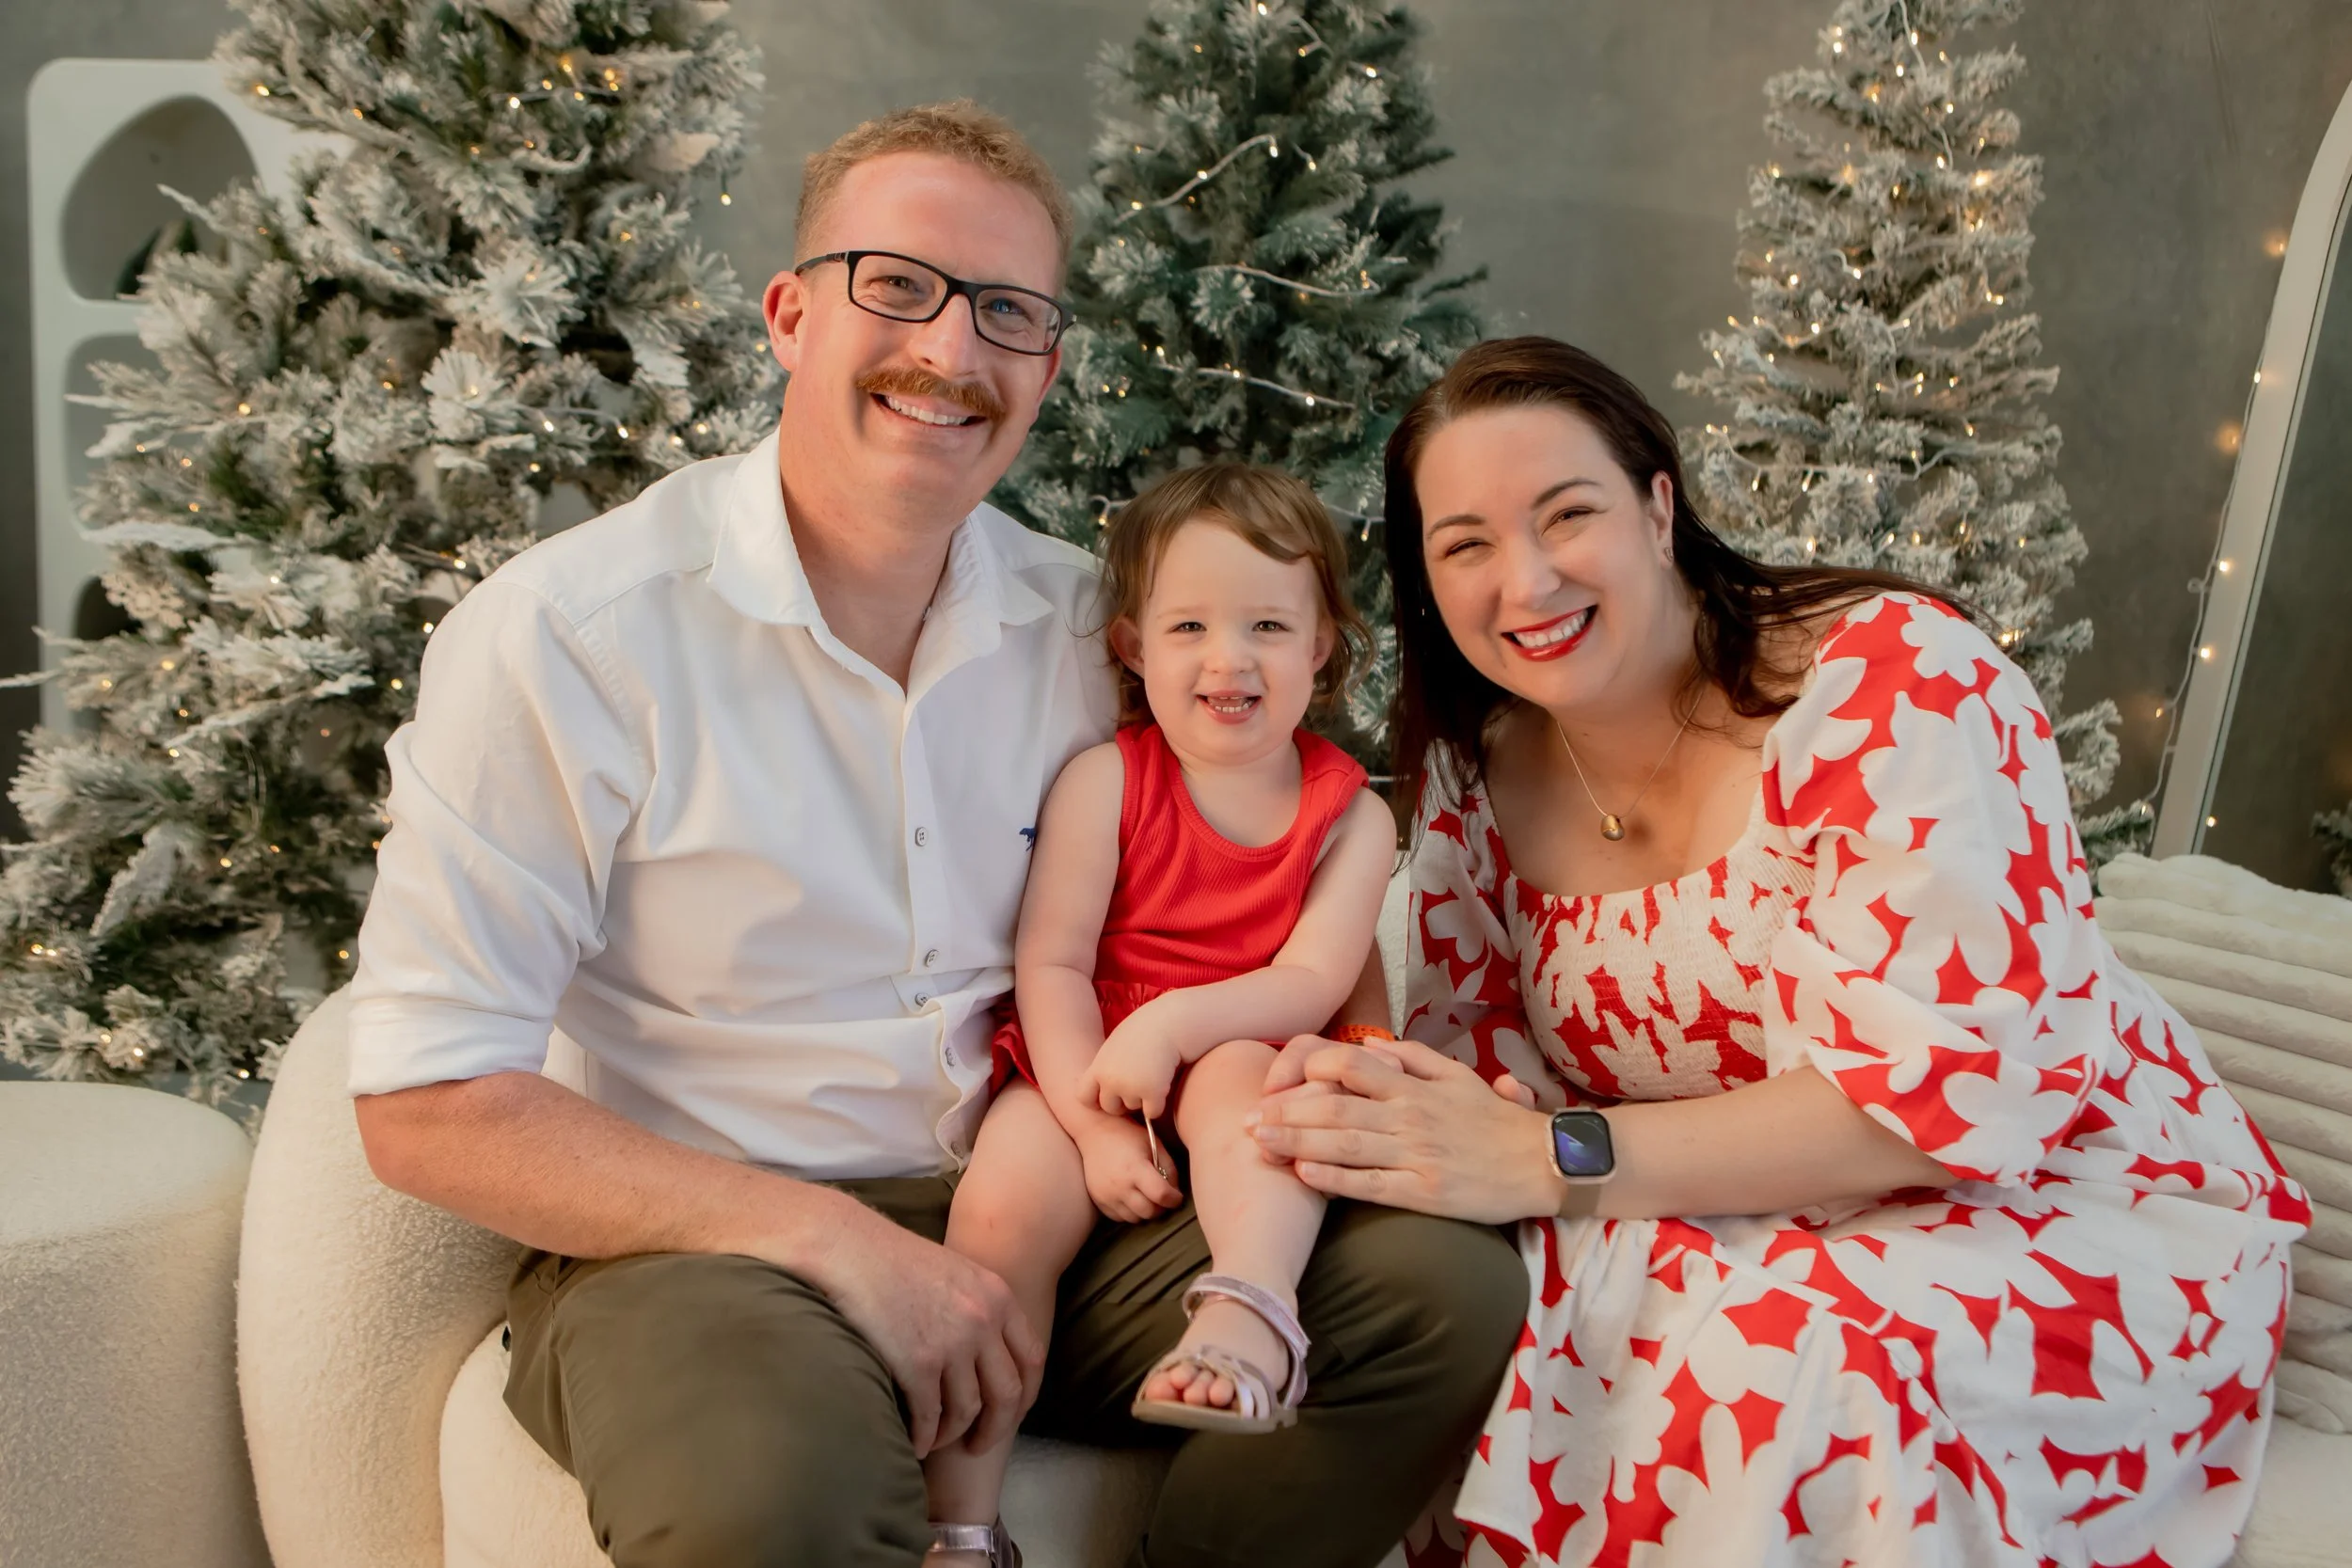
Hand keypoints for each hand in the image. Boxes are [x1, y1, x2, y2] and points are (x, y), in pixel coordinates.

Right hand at [796, 1198, 1043, 1459]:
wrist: (848, 1248)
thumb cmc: (892, 1258)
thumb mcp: (954, 1271)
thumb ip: (977, 1306)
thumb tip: (984, 1351)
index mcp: (998, 1296)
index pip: (1033, 1358)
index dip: (1026, 1395)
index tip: (1010, 1414)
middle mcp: (983, 1321)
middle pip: (1009, 1393)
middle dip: (996, 1428)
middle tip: (978, 1445)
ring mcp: (953, 1343)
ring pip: (968, 1410)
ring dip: (953, 1435)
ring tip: (937, 1441)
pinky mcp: (918, 1363)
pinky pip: (930, 1416)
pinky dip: (924, 1438)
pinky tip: (915, 1444)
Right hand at [1072, 1114, 1183, 1221]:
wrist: (1095, 1132)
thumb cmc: (1128, 1135)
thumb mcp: (1154, 1144)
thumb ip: (1169, 1168)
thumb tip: (1175, 1193)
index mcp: (1135, 1169)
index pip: (1161, 1195)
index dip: (1174, 1199)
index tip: (1177, 1196)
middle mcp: (1120, 1186)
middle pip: (1149, 1212)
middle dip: (1161, 1207)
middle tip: (1163, 1197)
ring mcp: (1107, 1196)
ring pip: (1135, 1219)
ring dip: (1145, 1211)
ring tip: (1147, 1196)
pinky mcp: (1098, 1201)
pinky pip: (1120, 1217)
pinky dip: (1130, 1212)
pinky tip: (1132, 1197)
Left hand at [1084, 1009, 1184, 1117]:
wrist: (1168, 1022)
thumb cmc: (1144, 1030)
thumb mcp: (1116, 1045)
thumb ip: (1108, 1067)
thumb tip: (1108, 1090)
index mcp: (1099, 1067)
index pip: (1084, 1097)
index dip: (1096, 1100)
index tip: (1109, 1095)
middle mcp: (1111, 1080)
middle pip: (1110, 1108)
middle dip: (1122, 1103)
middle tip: (1137, 1085)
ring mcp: (1131, 1088)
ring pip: (1134, 1108)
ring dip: (1143, 1099)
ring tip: (1152, 1074)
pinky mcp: (1153, 1093)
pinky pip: (1153, 1112)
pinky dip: (1159, 1104)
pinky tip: (1163, 1084)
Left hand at [1249, 1037, 1566, 1224]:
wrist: (1544, 1163)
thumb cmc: (1496, 1121)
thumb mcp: (1458, 1076)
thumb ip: (1412, 1058)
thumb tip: (1368, 1045)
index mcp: (1415, 1086)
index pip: (1350, 1066)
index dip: (1306, 1072)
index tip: (1274, 1084)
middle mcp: (1410, 1115)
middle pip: (1335, 1106)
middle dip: (1285, 1112)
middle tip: (1245, 1119)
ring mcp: (1416, 1154)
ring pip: (1344, 1143)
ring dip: (1295, 1141)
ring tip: (1258, 1143)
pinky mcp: (1424, 1193)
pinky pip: (1370, 1185)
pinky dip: (1333, 1178)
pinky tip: (1302, 1173)